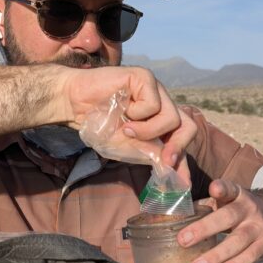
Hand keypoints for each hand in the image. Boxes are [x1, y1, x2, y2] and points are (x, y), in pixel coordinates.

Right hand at [59, 65, 196, 167]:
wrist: (74, 103)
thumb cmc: (100, 124)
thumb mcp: (128, 146)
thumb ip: (150, 154)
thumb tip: (173, 173)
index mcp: (161, 120)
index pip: (181, 140)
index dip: (183, 162)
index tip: (182, 184)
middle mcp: (163, 104)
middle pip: (188, 127)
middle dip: (178, 146)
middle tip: (165, 159)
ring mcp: (156, 90)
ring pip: (171, 118)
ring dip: (148, 131)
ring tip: (127, 129)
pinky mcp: (145, 78)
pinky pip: (153, 104)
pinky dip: (137, 114)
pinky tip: (123, 109)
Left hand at [176, 179, 262, 262]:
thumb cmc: (237, 211)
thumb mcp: (225, 202)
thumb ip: (203, 207)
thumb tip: (170, 217)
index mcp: (236, 195)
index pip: (229, 189)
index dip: (222, 189)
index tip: (214, 189)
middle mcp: (249, 209)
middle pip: (229, 217)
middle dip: (205, 228)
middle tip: (183, 240)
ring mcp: (258, 228)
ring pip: (238, 241)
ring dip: (216, 255)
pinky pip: (248, 258)